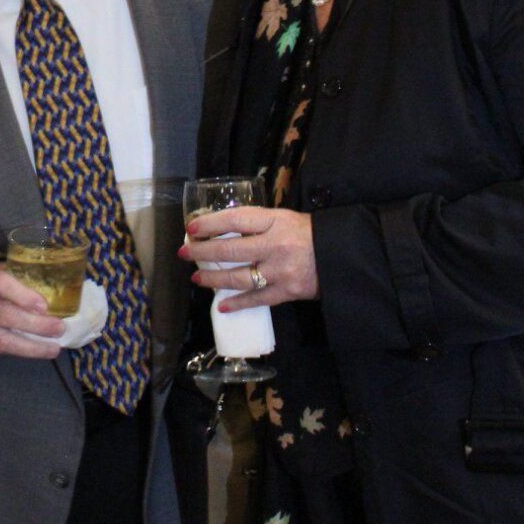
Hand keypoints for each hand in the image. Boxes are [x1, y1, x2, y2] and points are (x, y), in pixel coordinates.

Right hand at [0, 262, 66, 358]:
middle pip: (4, 315)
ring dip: (32, 347)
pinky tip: (38, 351)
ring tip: (54, 348)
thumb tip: (58, 285)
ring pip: (2, 340)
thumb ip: (19, 277)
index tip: (44, 305)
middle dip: (35, 324)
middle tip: (59, 328)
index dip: (22, 294)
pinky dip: (21, 352)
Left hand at [180, 207, 318, 310]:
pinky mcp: (287, 292)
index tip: (192, 228)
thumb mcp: (284, 218)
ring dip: (214, 279)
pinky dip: (238, 303)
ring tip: (197, 279)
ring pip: (239, 277)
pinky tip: (222, 305)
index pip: (236, 220)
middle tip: (184, 253)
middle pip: (230, 250)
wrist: (339, 255)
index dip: (210, 224)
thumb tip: (223, 229)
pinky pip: (257, 299)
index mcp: (274, 221)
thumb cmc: (308, 233)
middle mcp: (274, 245)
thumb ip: (257, 223)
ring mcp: (280, 271)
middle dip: (203, 252)